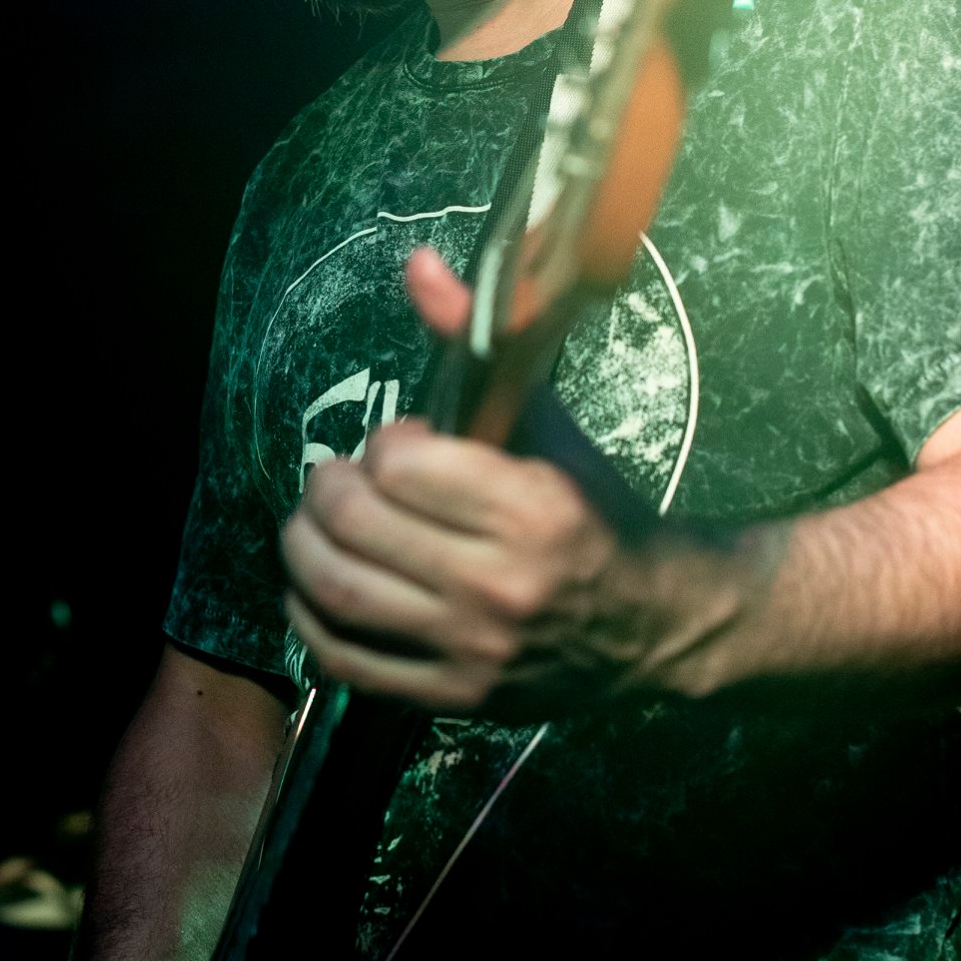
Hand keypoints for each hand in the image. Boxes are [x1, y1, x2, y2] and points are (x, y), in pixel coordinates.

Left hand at [280, 249, 756, 713]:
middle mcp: (499, 583)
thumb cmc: (595, 511)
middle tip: (344, 482)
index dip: (387, 444)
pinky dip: (309, 619)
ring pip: (335, 591)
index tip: (405, 447)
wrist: (657, 622)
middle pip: (353, 524)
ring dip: (303, 547)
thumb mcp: (544, 422)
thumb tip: (417, 265)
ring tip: (319, 526)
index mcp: (530, 507)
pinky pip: (346, 660)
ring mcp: (472, 647)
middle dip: (331, 488)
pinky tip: (316, 590)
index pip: (399, 463)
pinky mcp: (455, 695)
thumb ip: (475, 343)